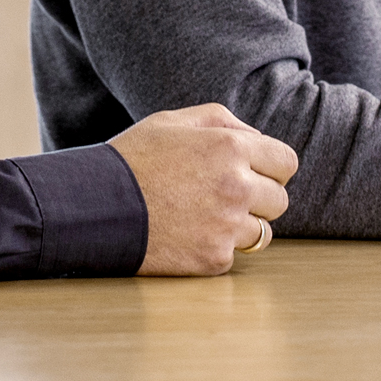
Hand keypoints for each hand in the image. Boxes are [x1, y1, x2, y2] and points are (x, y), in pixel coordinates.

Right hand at [110, 103, 298, 275]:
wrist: (93, 207)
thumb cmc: (132, 159)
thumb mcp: (173, 121)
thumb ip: (222, 121)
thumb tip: (257, 136)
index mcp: (231, 147)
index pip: (287, 162)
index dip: (272, 167)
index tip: (254, 172)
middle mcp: (237, 186)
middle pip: (280, 200)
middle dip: (259, 197)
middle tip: (226, 196)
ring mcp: (227, 226)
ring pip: (262, 232)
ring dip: (241, 225)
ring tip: (205, 216)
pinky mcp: (213, 259)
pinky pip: (233, 254)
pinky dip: (216, 248)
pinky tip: (188, 235)